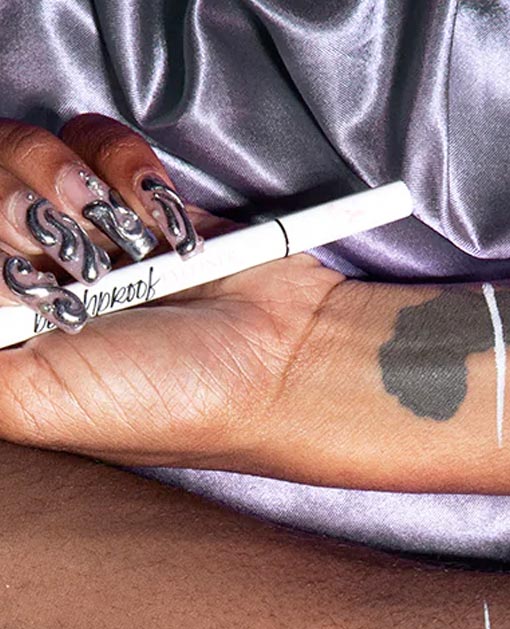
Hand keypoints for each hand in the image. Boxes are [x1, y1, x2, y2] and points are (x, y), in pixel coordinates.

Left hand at [0, 113, 341, 470]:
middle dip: (12, 209)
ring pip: (21, 150)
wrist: (278, 366)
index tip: (23, 287)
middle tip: (71, 258)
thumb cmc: (169, 402)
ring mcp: (83, 230)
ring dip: (64, 181)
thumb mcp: (33, 406)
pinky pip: (90, 137)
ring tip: (121, 238)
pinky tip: (157, 223)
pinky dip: (122, 169)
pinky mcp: (134, 193)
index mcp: (3, 325)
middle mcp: (35, 273)